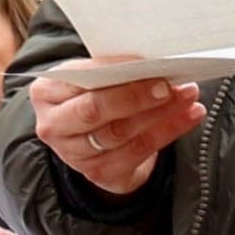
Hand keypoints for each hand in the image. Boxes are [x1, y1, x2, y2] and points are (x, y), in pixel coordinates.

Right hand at [30, 71, 204, 195]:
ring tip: (186, 97)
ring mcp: (74, 154)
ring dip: (160, 114)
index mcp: (46, 92)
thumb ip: (111, 70)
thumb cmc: (92, 95)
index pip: (82, 80)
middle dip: (136, 97)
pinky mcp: (99, 173)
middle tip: (169, 86)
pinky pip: (139, 152)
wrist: (88, 135)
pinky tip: (188, 117)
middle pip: (96, 111)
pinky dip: (168, 132)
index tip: (148, 65)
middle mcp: (53, 126)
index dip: (116, 72)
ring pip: (121, 134)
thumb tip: (152, 61)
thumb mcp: (90, 77)